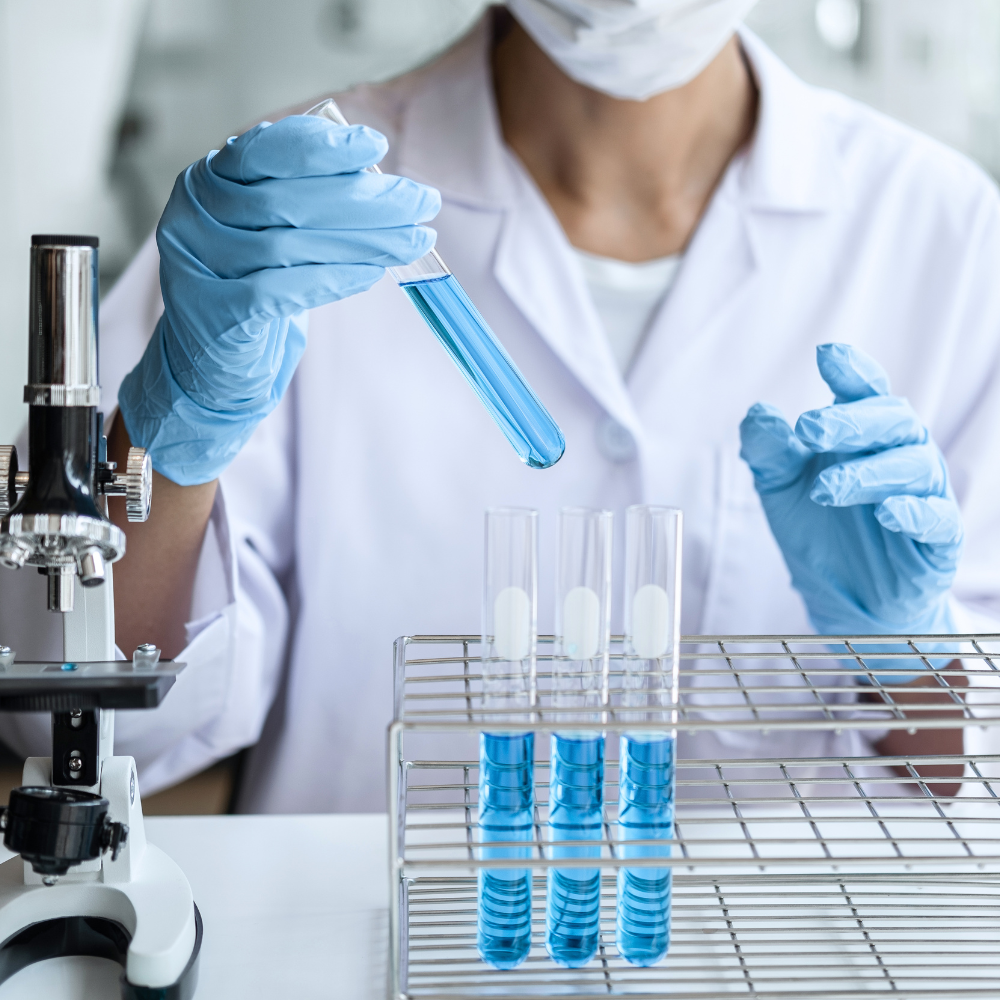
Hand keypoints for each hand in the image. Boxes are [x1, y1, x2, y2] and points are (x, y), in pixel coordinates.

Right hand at [119, 115, 440, 485]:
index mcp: (206, 182)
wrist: (211, 363)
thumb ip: (308, 202)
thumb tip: (381, 185)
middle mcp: (193, 217)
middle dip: (365, 199)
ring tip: (414, 240)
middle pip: (287, 200)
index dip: (321, 147)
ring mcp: (199, 267)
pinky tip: (372, 273)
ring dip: (363, 241)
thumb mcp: (271, 233)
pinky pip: (282, 291)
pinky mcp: (217, 314)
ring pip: (289, 246)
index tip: (376, 146)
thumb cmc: (252, 287)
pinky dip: (334, 279)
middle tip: (421, 202)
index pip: (263, 150)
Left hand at [739, 343, 962, 652]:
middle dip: (850, 421)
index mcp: (863, 436)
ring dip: (867, 472)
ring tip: (824, 488)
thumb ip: (769, 452)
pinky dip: (914, 512)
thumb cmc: (820, 532)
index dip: (852, 371)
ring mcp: (923, 495)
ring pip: (911, 466)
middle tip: (809, 429)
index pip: (866, 392)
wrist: (845, 601)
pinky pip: (938, 519)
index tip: (827, 355)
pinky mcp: (937, 540)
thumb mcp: (780, 489)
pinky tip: (887, 512)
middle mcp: (898, 456)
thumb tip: (759, 414)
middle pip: (892, 420)